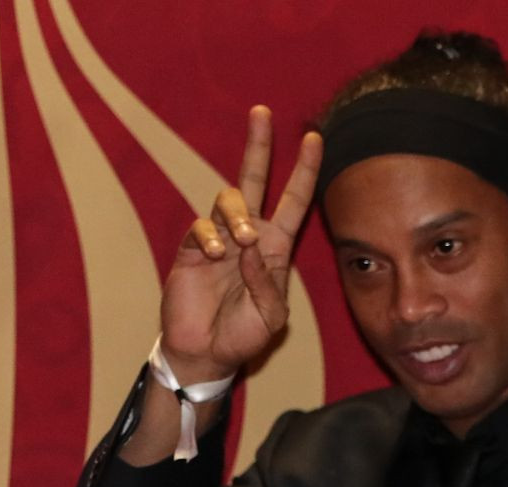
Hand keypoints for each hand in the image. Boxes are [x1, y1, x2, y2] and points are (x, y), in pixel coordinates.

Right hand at [159, 105, 322, 383]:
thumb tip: (251, 245)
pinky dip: (212, 236)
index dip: (305, 169)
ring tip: (241, 242)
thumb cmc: (243, 335)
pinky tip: (218, 256)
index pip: (294, 200)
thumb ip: (267, 282)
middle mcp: (249, 235)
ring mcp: (219, 239)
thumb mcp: (272, 316)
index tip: (314, 137)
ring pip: (228, 198)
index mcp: (276, 247)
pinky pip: (202, 226)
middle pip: (255, 179)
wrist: (206, 353)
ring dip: (237, 214)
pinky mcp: (193, 249)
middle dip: (259, 145)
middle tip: (262, 112)